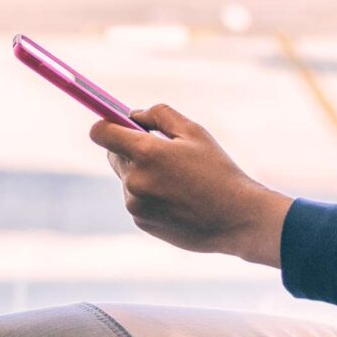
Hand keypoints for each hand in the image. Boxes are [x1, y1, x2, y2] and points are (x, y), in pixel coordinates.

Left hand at [89, 104, 292, 264]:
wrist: (236, 219)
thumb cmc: (217, 170)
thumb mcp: (193, 132)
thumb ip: (158, 115)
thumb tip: (132, 115)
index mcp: (146, 153)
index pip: (101, 133)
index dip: (105, 125)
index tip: (114, 124)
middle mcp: (134, 179)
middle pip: (113, 155)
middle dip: (130, 149)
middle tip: (159, 150)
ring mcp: (135, 204)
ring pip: (127, 178)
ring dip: (142, 173)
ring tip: (177, 180)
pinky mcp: (141, 221)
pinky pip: (136, 199)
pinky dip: (149, 195)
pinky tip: (177, 199)